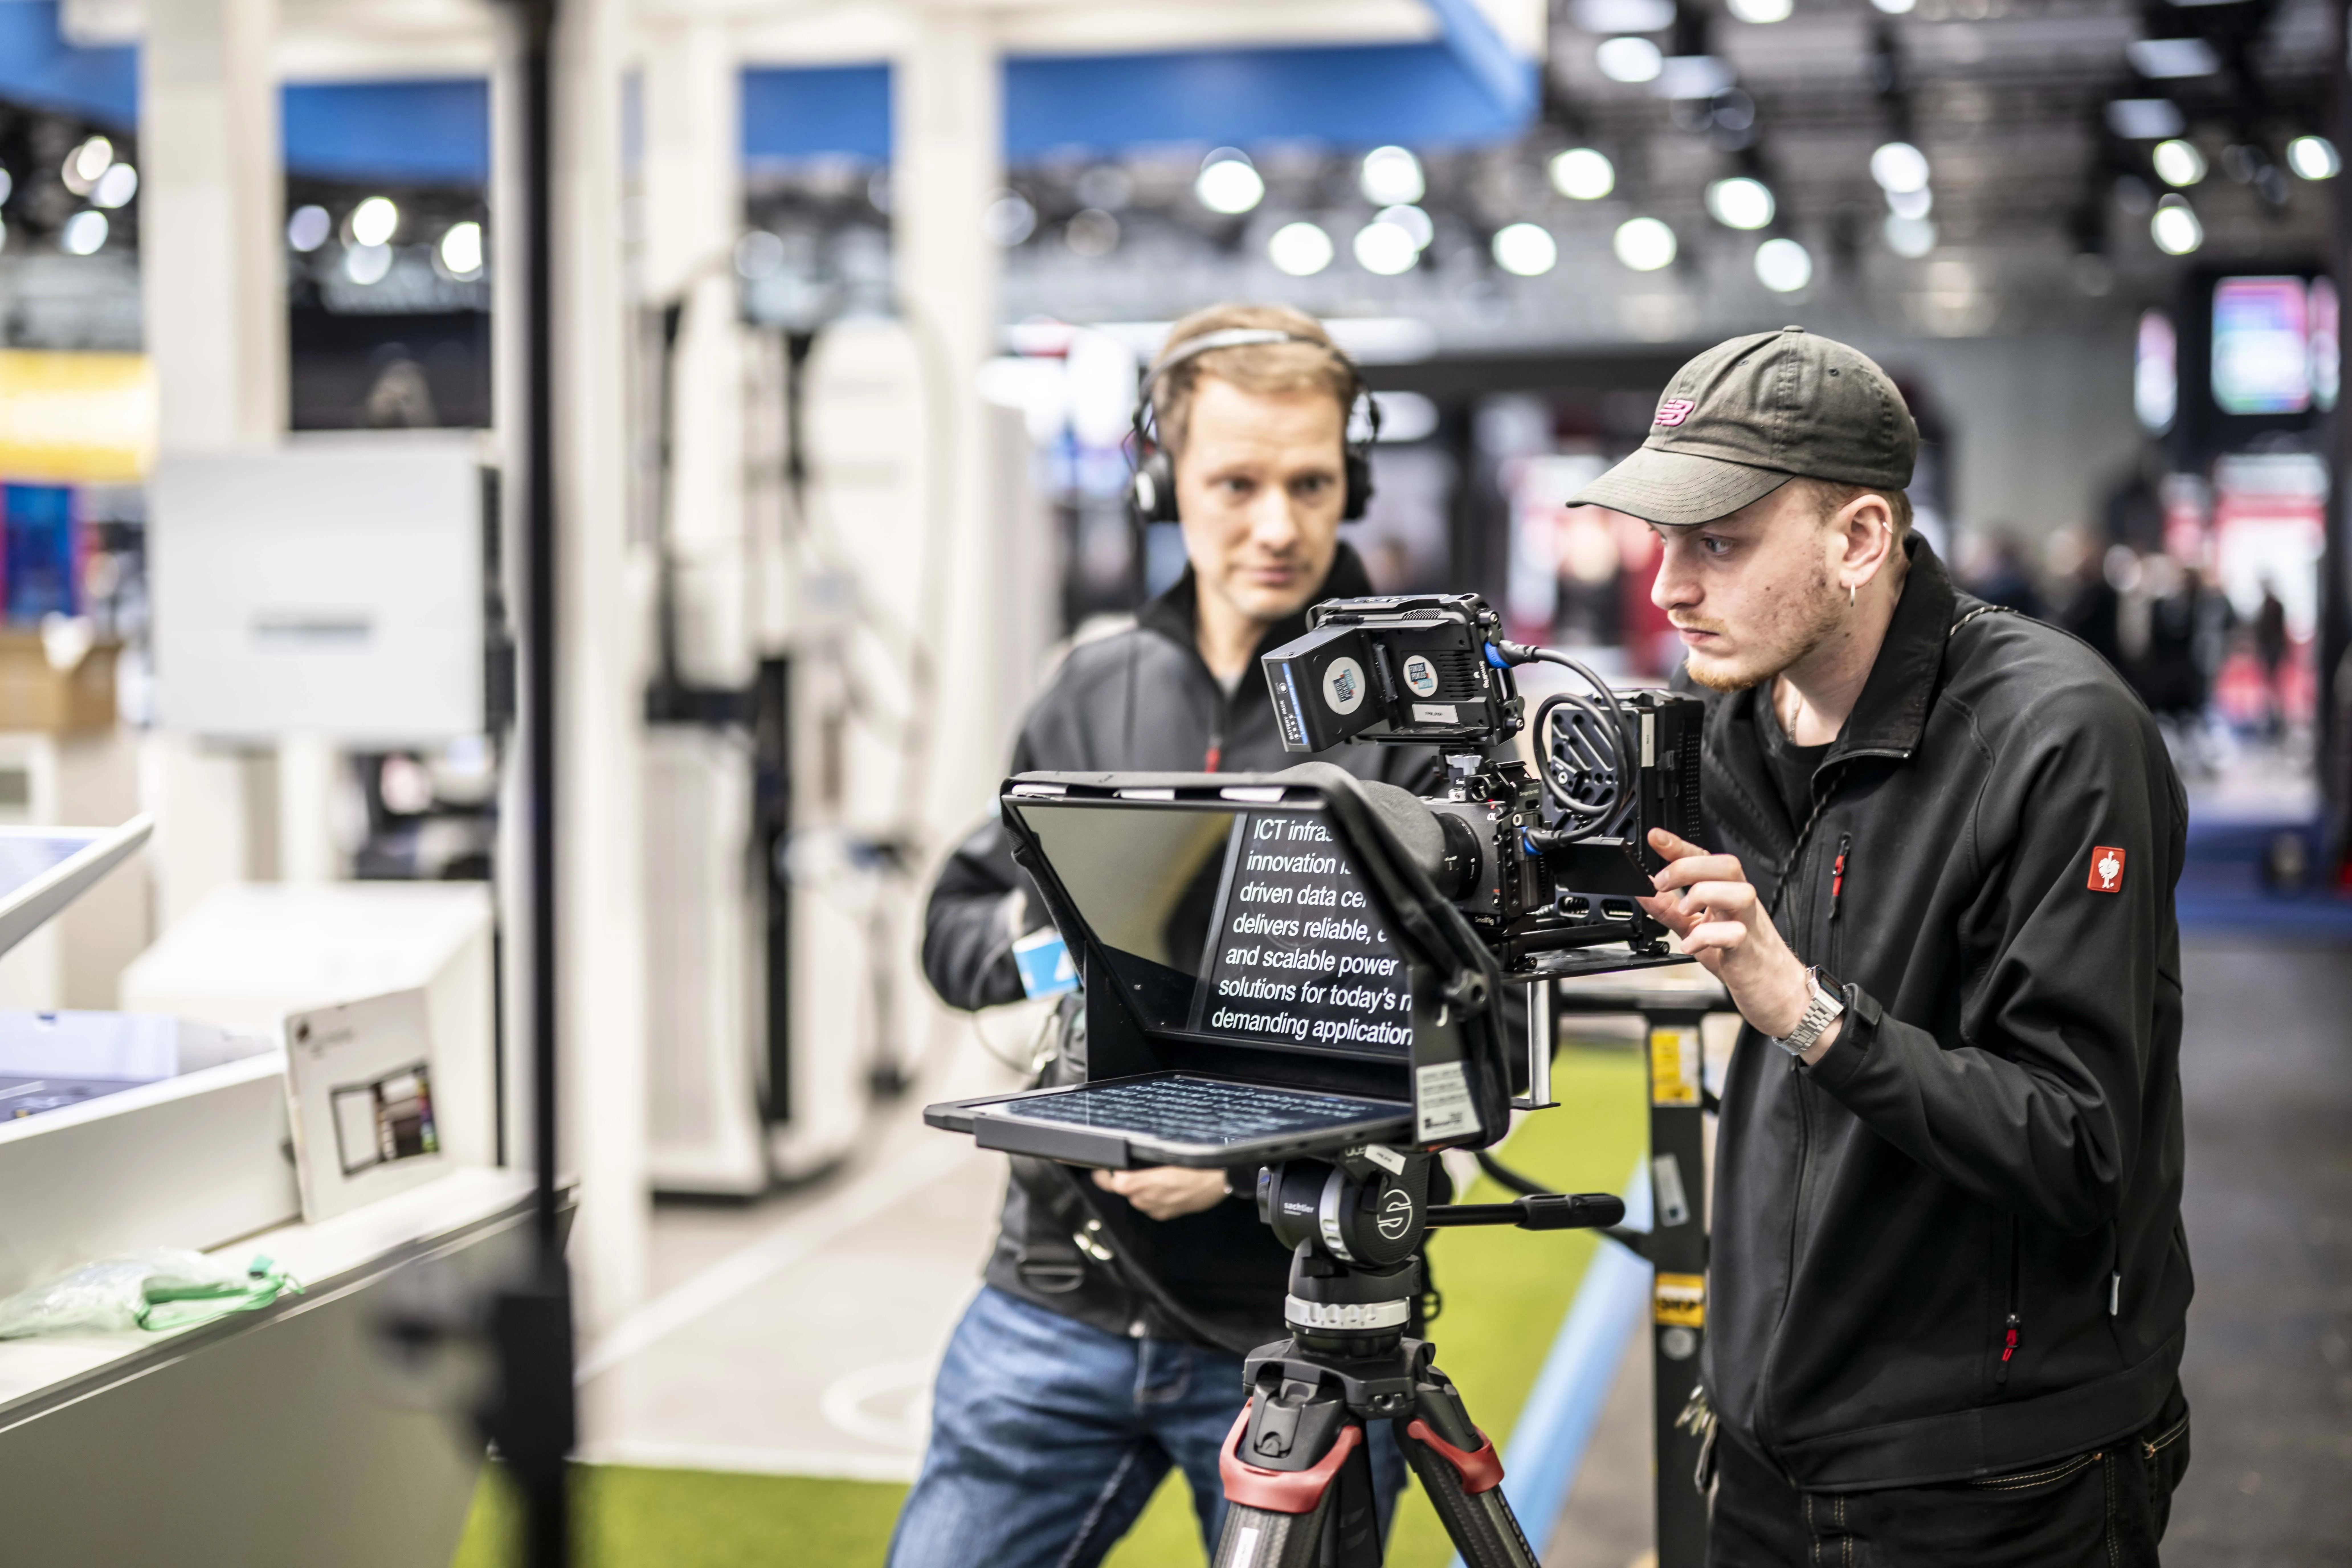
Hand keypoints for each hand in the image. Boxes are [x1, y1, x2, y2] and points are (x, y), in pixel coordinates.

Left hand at [1093, 1166, 1229, 1220]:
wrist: (1222, 1178)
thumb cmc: (1198, 1164)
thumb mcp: (1170, 1154)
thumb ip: (1145, 1160)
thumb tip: (1126, 1164)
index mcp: (1145, 1183)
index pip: (1113, 1183)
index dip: (1103, 1176)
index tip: (1099, 1169)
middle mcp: (1148, 1199)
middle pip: (1125, 1191)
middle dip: (1126, 1180)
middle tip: (1134, 1166)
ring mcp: (1157, 1208)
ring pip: (1138, 1198)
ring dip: (1141, 1189)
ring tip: (1155, 1175)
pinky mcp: (1167, 1214)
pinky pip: (1152, 1205)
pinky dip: (1153, 1197)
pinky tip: (1166, 1186)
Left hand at [1636, 828, 1839, 1063]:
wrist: (1778, 993)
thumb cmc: (1741, 959)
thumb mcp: (1697, 930)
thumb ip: (1669, 911)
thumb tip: (1642, 891)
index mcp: (1727, 895)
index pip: (1706, 859)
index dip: (1680, 846)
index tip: (1655, 837)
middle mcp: (1741, 905)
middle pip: (1726, 865)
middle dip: (1689, 867)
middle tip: (1661, 883)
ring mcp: (1749, 926)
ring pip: (1739, 892)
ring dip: (1704, 895)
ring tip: (1684, 911)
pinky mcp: (1749, 952)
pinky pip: (1734, 935)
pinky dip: (1707, 937)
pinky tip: (1692, 946)